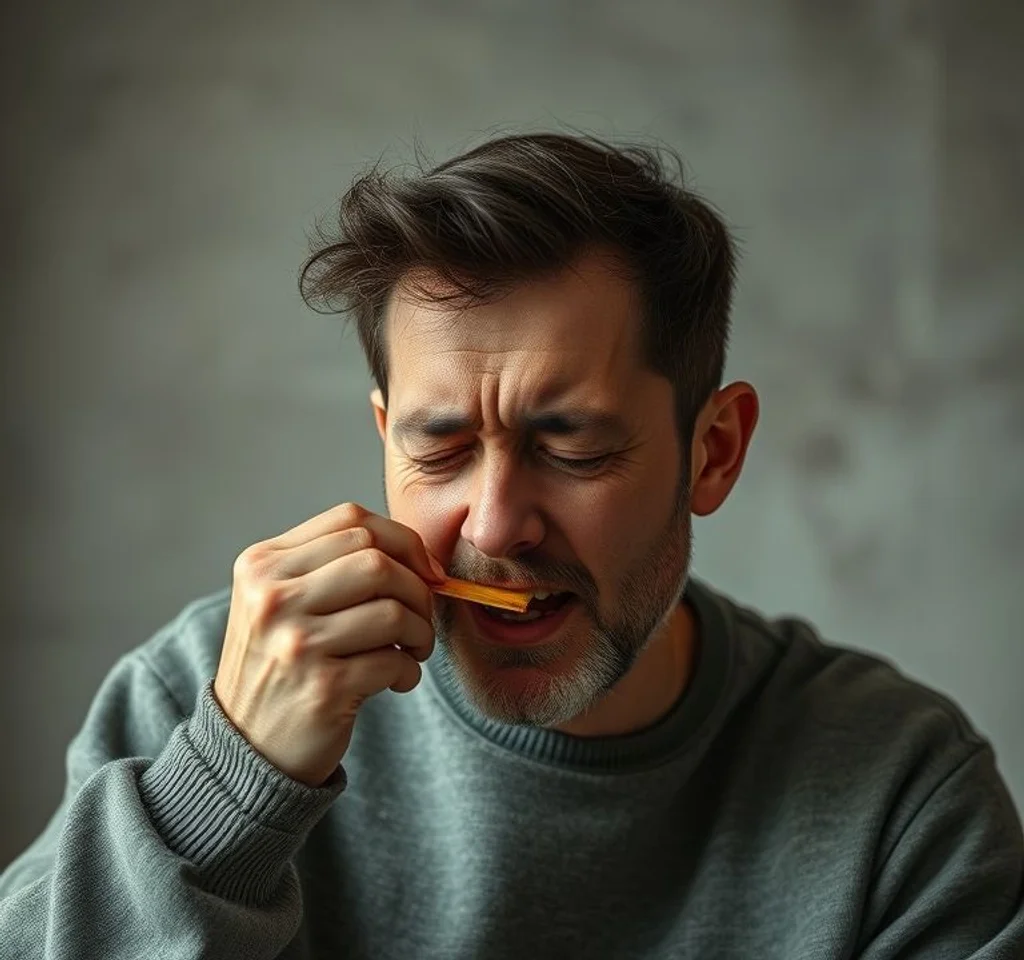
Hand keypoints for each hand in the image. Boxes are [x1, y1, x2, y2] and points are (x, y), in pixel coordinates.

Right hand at [213, 502, 444, 786]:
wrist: (245, 746)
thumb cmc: (280, 665)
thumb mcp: (280, 601)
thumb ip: (332, 565)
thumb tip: (420, 555)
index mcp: (262, 565)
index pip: (351, 521)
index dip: (403, 540)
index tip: (425, 569)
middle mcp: (272, 598)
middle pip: (376, 561)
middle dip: (417, 588)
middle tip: (420, 616)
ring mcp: (295, 643)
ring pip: (392, 611)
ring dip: (420, 632)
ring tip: (413, 649)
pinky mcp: (322, 687)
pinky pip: (394, 660)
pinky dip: (409, 670)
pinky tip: (398, 680)